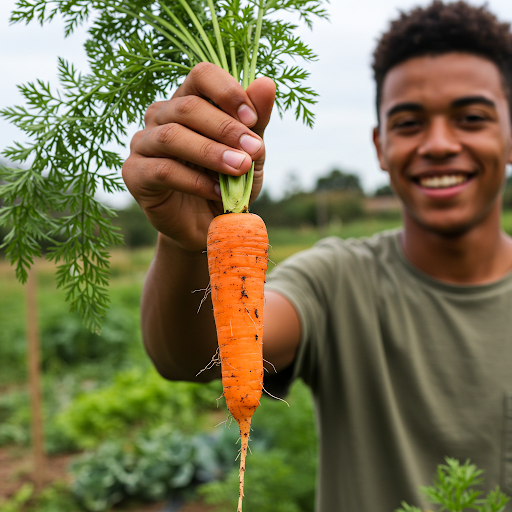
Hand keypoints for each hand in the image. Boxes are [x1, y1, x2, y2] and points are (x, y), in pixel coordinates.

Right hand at [122, 62, 275, 251]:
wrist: (209, 226)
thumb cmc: (227, 182)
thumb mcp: (249, 153)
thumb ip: (256, 121)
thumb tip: (266, 83)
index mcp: (188, 101)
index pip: (201, 75)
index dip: (227, 92)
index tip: (253, 119)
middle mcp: (161, 116)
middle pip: (186, 106)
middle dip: (224, 128)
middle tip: (253, 150)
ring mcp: (143, 143)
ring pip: (171, 136)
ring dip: (210, 152)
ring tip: (239, 168)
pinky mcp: (134, 173)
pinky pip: (163, 170)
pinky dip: (194, 181)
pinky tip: (216, 191)